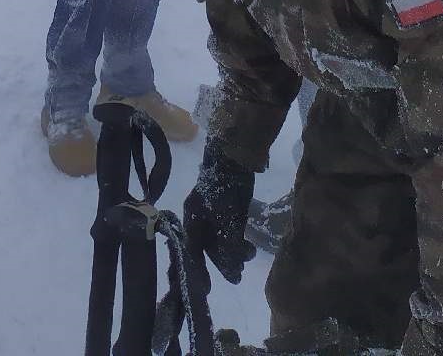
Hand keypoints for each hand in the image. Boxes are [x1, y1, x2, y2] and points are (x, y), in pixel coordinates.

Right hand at [182, 140, 255, 282]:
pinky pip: (226, 228)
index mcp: (192, 220)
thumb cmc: (226, 187)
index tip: (208, 289)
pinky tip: (247, 243)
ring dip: (233, 250)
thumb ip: (229, 247)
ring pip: (219, 238)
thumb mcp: (228, 220)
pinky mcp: (223, 203)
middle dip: (224, 261)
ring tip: (250, 254)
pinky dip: (236, 238)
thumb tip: (232, 272)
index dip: (199, 271)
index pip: (192, 252)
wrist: (235, 153)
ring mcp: (210, 210)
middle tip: (239, 274)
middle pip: (207, 247)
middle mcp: (198, 217)